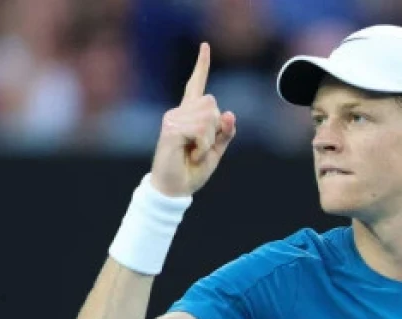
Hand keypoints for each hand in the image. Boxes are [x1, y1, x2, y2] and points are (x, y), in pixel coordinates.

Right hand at [150, 42, 237, 197]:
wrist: (174, 189)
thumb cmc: (192, 171)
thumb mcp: (215, 152)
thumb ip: (225, 133)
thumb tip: (231, 113)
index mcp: (190, 115)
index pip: (196, 85)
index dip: (201, 66)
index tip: (205, 46)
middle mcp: (179, 112)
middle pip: (213, 104)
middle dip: (216, 128)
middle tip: (201, 147)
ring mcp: (173, 118)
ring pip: (209, 117)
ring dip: (209, 140)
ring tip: (195, 151)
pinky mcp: (171, 128)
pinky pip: (201, 129)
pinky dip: (203, 145)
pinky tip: (191, 153)